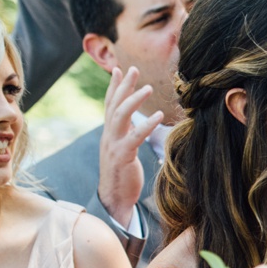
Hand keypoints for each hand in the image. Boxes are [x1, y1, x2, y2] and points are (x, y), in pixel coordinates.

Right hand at [98, 66, 161, 229]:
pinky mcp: (122, 156)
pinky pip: (134, 137)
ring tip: (148, 88)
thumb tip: (134, 125)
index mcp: (109, 134)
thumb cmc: (122, 175)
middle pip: (114, 105)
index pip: (110, 105)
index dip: (115, 87)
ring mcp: (113, 145)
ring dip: (134, 100)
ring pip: (120, 116)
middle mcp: (108, 136)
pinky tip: (158, 115)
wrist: (114, 199)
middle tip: (133, 68)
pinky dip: (146, 124)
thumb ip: (126, 136)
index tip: (119, 69)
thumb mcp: (123, 151)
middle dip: (123, 85)